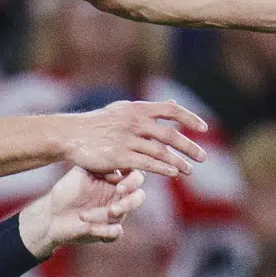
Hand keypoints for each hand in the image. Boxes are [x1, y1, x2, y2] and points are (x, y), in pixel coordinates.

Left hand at [19, 167, 146, 256]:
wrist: (52, 212)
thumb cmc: (68, 189)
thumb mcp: (81, 172)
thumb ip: (99, 167)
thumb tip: (117, 172)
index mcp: (116, 181)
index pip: (136, 177)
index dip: (132, 181)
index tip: (118, 185)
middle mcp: (119, 198)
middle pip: (138, 198)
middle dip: (128, 203)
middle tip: (113, 208)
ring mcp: (115, 216)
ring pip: (121, 216)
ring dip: (104, 216)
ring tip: (84, 215)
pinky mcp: (107, 231)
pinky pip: (115, 233)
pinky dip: (106, 231)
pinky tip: (91, 228)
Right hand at [61, 100, 206, 178]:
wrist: (71, 134)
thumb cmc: (97, 123)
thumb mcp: (123, 110)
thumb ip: (148, 109)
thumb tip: (173, 103)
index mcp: (137, 109)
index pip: (171, 110)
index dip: (190, 118)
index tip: (204, 128)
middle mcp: (134, 122)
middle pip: (170, 134)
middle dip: (189, 146)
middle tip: (203, 157)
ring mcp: (127, 139)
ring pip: (160, 152)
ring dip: (179, 162)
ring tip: (189, 170)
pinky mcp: (119, 156)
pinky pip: (146, 163)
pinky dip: (162, 169)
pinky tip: (173, 173)